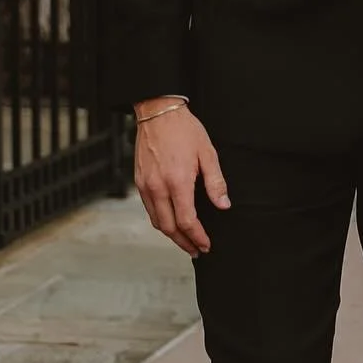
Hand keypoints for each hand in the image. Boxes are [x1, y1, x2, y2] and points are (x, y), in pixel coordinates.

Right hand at [133, 101, 228, 255]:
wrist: (157, 112)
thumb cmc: (184, 130)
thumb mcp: (207, 153)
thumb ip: (215, 182)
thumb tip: (223, 205)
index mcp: (177, 181)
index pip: (187, 221)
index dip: (198, 237)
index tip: (206, 245)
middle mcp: (158, 187)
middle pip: (169, 227)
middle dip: (184, 243)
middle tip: (196, 250)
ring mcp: (145, 185)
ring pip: (156, 221)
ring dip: (171, 235)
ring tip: (185, 241)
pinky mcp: (138, 182)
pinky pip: (149, 209)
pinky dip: (160, 220)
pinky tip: (171, 222)